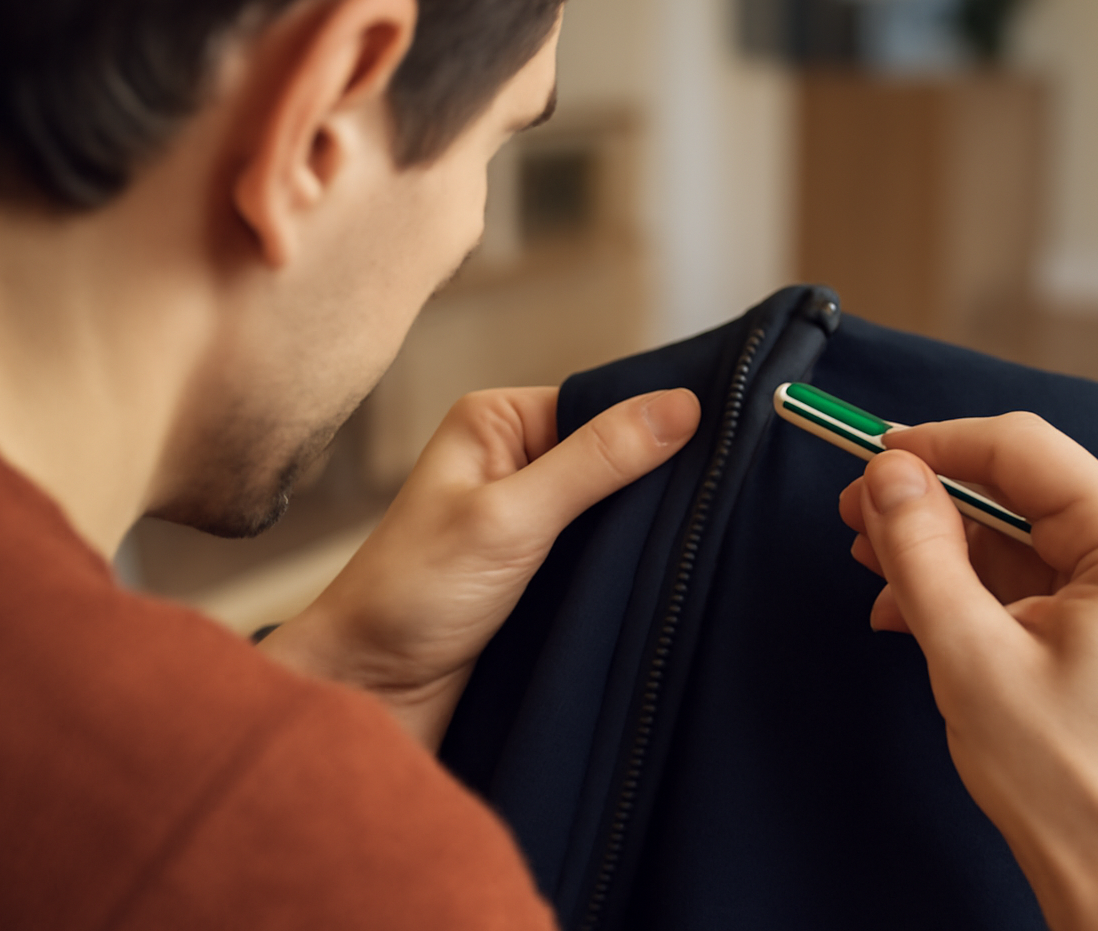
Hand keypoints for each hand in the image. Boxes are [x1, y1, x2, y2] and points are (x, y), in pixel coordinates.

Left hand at [260, 386, 699, 747]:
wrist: (371, 696)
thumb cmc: (410, 599)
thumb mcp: (511, 519)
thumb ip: (596, 462)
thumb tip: (680, 407)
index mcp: (496, 421)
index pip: (603, 401)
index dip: (658, 424)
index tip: (726, 445)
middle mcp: (515, 459)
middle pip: (617, 454)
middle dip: (659, 481)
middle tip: (722, 504)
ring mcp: (531, 517)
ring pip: (618, 507)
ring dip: (647, 530)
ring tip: (701, 544)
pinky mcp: (544, 571)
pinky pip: (607, 552)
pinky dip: (632, 564)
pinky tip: (668, 576)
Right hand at [839, 413, 1097, 930]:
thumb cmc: (1070, 788)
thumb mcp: (972, 656)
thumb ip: (922, 552)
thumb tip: (888, 473)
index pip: (1028, 452)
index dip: (939, 444)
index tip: (870, 456)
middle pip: (1024, 491)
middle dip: (934, 501)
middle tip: (857, 514)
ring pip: (1022, 537)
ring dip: (943, 548)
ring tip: (872, 562)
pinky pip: (1033, 582)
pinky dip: (971, 588)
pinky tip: (910, 611)